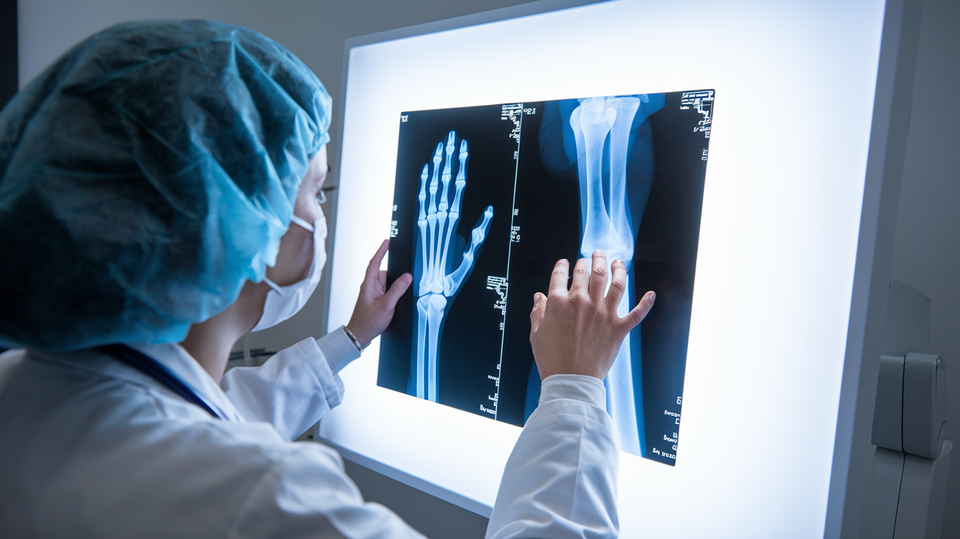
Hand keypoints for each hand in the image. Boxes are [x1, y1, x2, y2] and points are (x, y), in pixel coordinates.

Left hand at [346, 239, 412, 347]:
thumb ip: (397, 290)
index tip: (387, 241)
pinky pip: (387, 290)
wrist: (359, 336)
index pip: (375, 263)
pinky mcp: (376, 299)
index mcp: (369, 284)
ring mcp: (373, 293)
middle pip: (383, 271)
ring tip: (401, 290)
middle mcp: (370, 286)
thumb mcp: (386, 305)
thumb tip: (407, 277)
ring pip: (386, 281)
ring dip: (394, 283)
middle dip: (394, 269)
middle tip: (404, 267)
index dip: (381, 251)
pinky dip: (393, 290)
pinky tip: (398, 297)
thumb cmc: (368, 322)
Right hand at [529, 250, 655, 379]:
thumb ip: (538, 312)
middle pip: (588, 272)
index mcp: (560, 302)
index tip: (566, 263)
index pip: (561, 274)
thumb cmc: (552, 360)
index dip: (563, 265)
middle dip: (589, 260)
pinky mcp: (618, 328)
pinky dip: (646, 303)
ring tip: (616, 261)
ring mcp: (603, 314)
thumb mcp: (537, 334)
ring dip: (616, 268)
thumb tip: (539, 297)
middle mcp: (583, 302)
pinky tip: (651, 294)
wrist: (571, 380)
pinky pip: (637, 312)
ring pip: (615, 282)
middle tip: (592, 255)